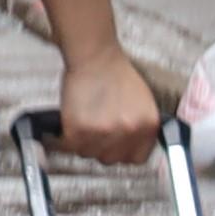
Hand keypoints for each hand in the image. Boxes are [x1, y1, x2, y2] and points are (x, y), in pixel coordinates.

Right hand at [56, 42, 161, 164]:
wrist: (95, 56)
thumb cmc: (116, 74)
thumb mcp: (143, 103)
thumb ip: (140, 127)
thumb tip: (131, 146)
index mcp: (147, 125)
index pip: (137, 159)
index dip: (123, 152)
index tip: (116, 146)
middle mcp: (128, 131)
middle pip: (110, 159)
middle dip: (102, 148)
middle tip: (96, 130)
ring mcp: (103, 132)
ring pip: (89, 154)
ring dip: (84, 142)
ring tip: (85, 122)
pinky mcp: (78, 129)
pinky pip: (70, 145)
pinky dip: (67, 137)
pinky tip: (72, 123)